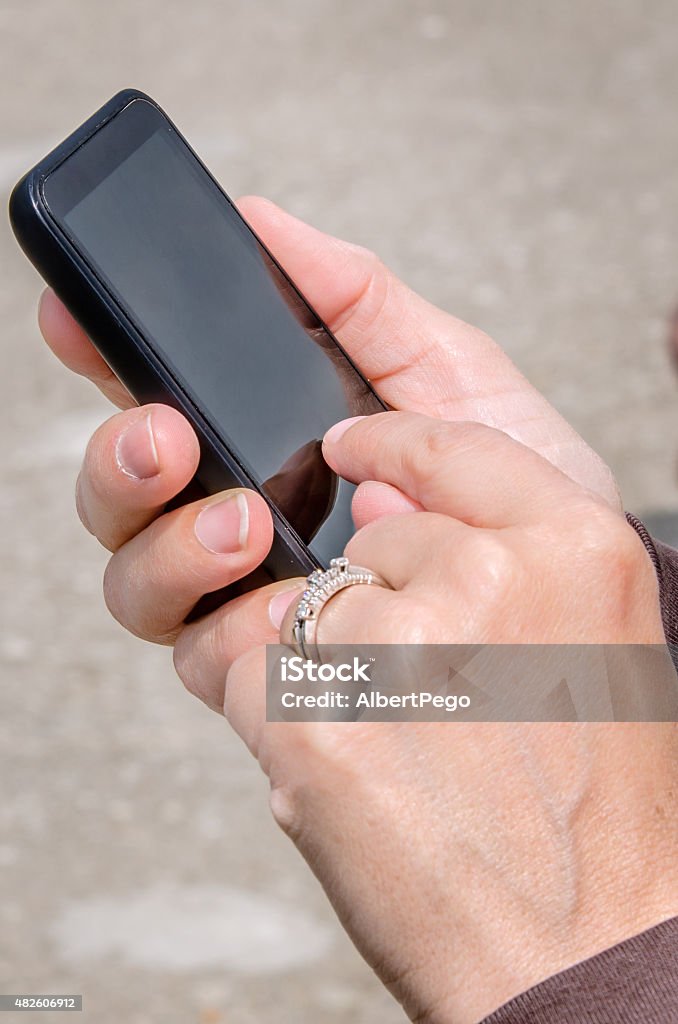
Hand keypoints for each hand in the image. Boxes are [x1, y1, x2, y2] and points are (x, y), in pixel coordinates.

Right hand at [37, 197, 622, 689]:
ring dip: (169, 545)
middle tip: (168, 438)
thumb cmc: (513, 480)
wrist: (569, 592)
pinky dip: (229, 627)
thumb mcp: (445, 371)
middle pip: (118, 494)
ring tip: (245, 524)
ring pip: (135, 581)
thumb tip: (263, 220)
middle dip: (119, 461)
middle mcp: (232, 516)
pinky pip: (201, 656)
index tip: (76, 318)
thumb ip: (356, 301)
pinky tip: (284, 600)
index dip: (100, 357)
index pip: (153, 397)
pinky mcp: (267, 670)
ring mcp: (243, 597)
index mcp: (260, 441)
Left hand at [220, 413, 675, 1022]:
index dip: (392, 443)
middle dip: (376, 608)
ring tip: (399, 753)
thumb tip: (376, 501)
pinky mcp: (318, 719)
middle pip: (370, 543)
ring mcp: (403, 643)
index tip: (350, 448)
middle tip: (425, 702)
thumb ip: (501, 554)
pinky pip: (252, 674)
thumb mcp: (594, 646)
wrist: (584, 946)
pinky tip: (353, 778)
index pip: (454, 446)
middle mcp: (493, 575)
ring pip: (305, 609)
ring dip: (326, 670)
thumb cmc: (591, 807)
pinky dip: (279, 721)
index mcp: (577, 546)